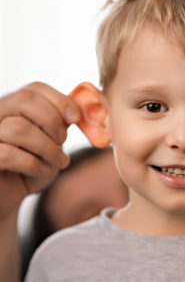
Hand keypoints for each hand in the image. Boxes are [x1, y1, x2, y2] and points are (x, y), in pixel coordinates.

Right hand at [0, 82, 79, 220]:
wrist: (12, 193)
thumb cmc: (34, 164)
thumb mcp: (52, 141)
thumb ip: (62, 122)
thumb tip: (80, 109)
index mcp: (14, 107)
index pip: (34, 89)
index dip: (60, 100)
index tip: (75, 118)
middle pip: (24, 99)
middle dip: (52, 120)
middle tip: (62, 139)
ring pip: (18, 127)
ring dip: (48, 148)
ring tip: (59, 161)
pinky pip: (7, 154)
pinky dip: (33, 164)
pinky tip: (42, 171)